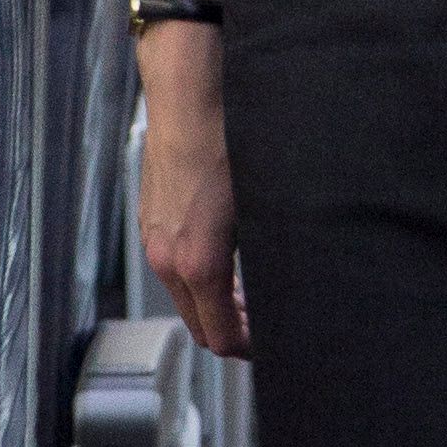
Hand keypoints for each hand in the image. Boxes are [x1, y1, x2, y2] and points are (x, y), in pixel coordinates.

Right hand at [138, 37, 249, 358]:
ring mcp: (154, 238)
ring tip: (254, 296)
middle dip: (234, 332)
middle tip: (269, 327)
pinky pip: (174, 267)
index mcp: (196, 264)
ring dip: (217, 305)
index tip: (275, 345)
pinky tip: (230, 258)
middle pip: (199, 325)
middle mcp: (166, 257)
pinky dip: (201, 279)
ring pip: (186, 296)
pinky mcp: (152, 219)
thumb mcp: (265, 206)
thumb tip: (294, 287)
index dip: (251, 351)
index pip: (220, 337)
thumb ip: (272, 258)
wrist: (189, 95)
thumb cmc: (229, 142)